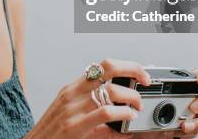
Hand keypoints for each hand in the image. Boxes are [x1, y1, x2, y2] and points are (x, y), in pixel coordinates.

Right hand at [25, 59, 151, 138]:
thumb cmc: (52, 135)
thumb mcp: (72, 118)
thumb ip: (95, 116)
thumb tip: (120, 125)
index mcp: (72, 89)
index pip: (102, 66)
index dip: (125, 65)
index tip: (140, 72)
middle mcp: (73, 93)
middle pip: (108, 68)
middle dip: (133, 70)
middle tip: (145, 81)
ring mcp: (73, 108)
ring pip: (111, 90)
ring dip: (132, 98)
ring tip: (137, 108)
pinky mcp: (74, 125)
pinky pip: (105, 112)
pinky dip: (123, 113)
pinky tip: (128, 117)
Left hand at [153, 69, 197, 137]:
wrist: (147, 127)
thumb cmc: (153, 106)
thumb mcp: (149, 90)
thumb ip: (151, 77)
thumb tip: (150, 68)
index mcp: (188, 85)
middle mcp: (197, 98)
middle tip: (192, 107)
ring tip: (184, 125)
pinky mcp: (194, 129)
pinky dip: (189, 133)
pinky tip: (178, 132)